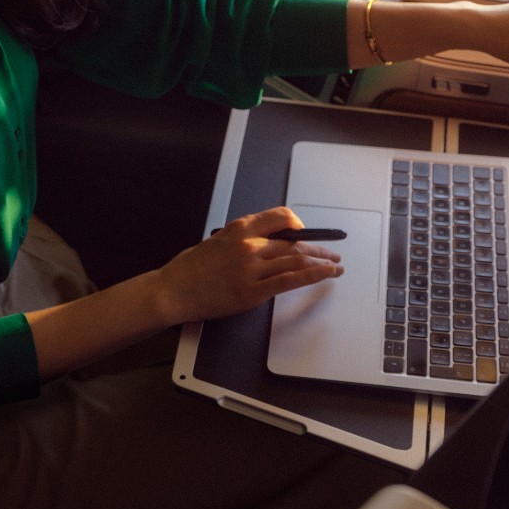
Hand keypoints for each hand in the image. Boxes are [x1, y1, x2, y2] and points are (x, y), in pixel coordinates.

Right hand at [150, 207, 342, 325]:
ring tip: (334, 266)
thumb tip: (269, 242)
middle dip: (318, 248)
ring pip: (297, 260)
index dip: (299, 224)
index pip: (280, 216)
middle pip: (294, 242)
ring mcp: (252, 269)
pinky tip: (326, 274)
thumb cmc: (191, 268)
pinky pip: (290, 280)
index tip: (307, 232)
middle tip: (332, 253)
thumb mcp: (217, 240)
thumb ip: (244, 239)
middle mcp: (249, 245)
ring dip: (322, 262)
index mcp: (239, 229)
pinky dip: (313, 275)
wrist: (173, 290)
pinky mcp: (253, 291)